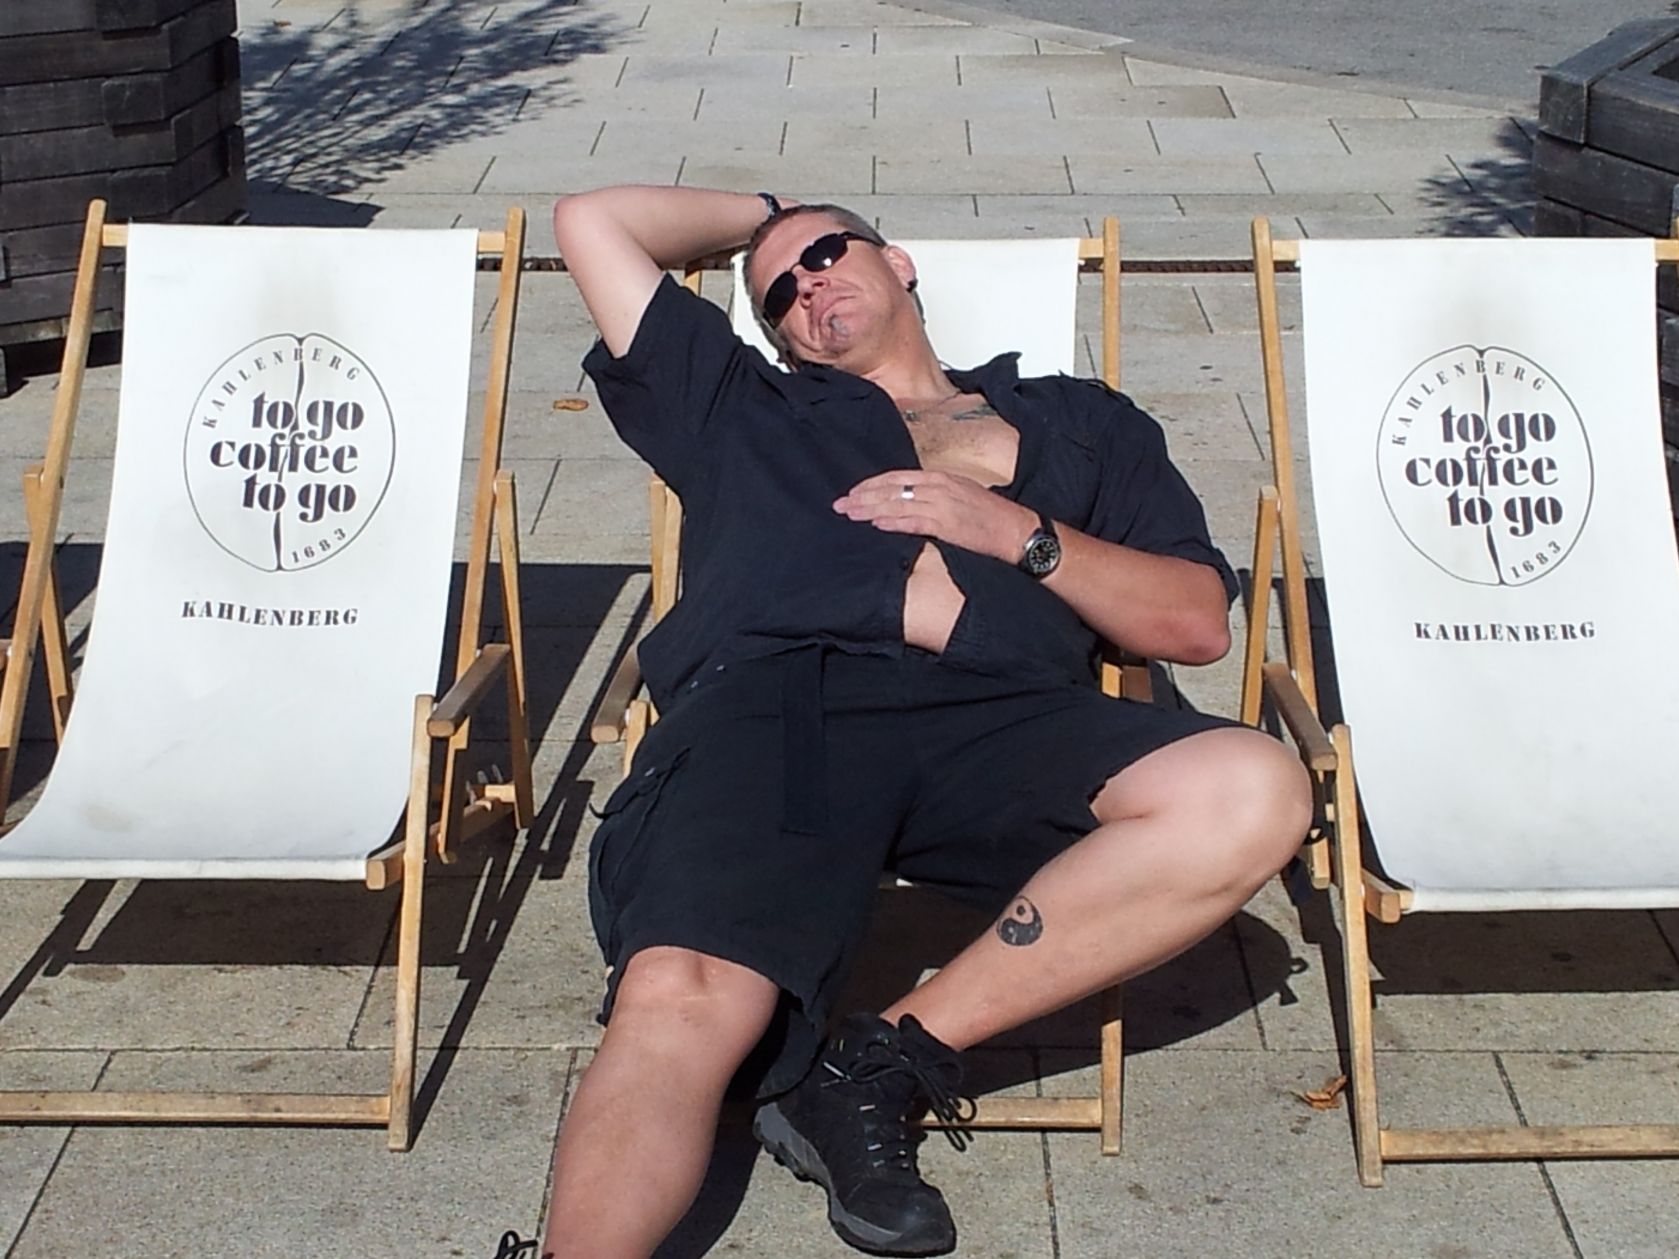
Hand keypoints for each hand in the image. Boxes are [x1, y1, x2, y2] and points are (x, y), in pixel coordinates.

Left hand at [833, 470, 1037, 563]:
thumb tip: (908, 502)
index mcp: (940, 478)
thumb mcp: (960, 495)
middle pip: (892, 489)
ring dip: (870, 510)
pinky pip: (914, 522)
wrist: (1015, 529)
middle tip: (839, 504)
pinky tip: (877, 525)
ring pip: (898, 504)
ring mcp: (943, 505)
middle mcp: (938, 487)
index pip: (897, 478)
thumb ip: (934, 496)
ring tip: (849, 515)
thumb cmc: (990, 516)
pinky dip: (894, 523)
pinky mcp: (948, 526)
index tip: (853, 492)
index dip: (872, 485)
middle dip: (863, 497)